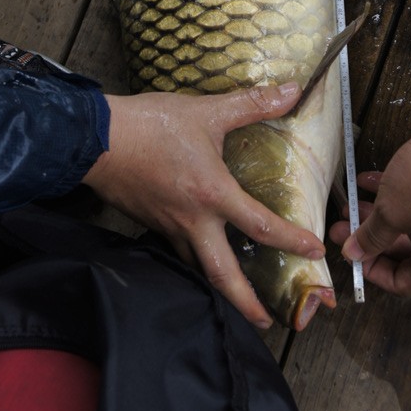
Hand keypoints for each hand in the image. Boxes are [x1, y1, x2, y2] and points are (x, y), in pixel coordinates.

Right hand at [83, 82, 325, 327]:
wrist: (95, 138)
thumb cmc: (152, 125)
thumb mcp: (207, 111)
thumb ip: (252, 103)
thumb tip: (293, 90)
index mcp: (212, 195)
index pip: (261, 226)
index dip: (292, 240)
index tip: (315, 253)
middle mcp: (192, 221)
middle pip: (222, 275)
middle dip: (245, 304)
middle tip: (266, 320)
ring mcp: (168, 226)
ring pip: (196, 268)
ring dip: (218, 288)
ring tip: (235, 298)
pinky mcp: (149, 223)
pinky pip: (175, 252)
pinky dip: (191, 262)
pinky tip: (198, 256)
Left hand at [328, 126, 410, 295]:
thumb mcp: (392, 211)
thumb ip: (370, 237)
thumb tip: (353, 255)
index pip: (403, 283)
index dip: (372, 270)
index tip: (351, 252)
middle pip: (404, 252)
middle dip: (370, 236)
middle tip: (342, 223)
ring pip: (409, 225)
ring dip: (379, 215)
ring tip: (350, 201)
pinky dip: (396, 197)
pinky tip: (367, 180)